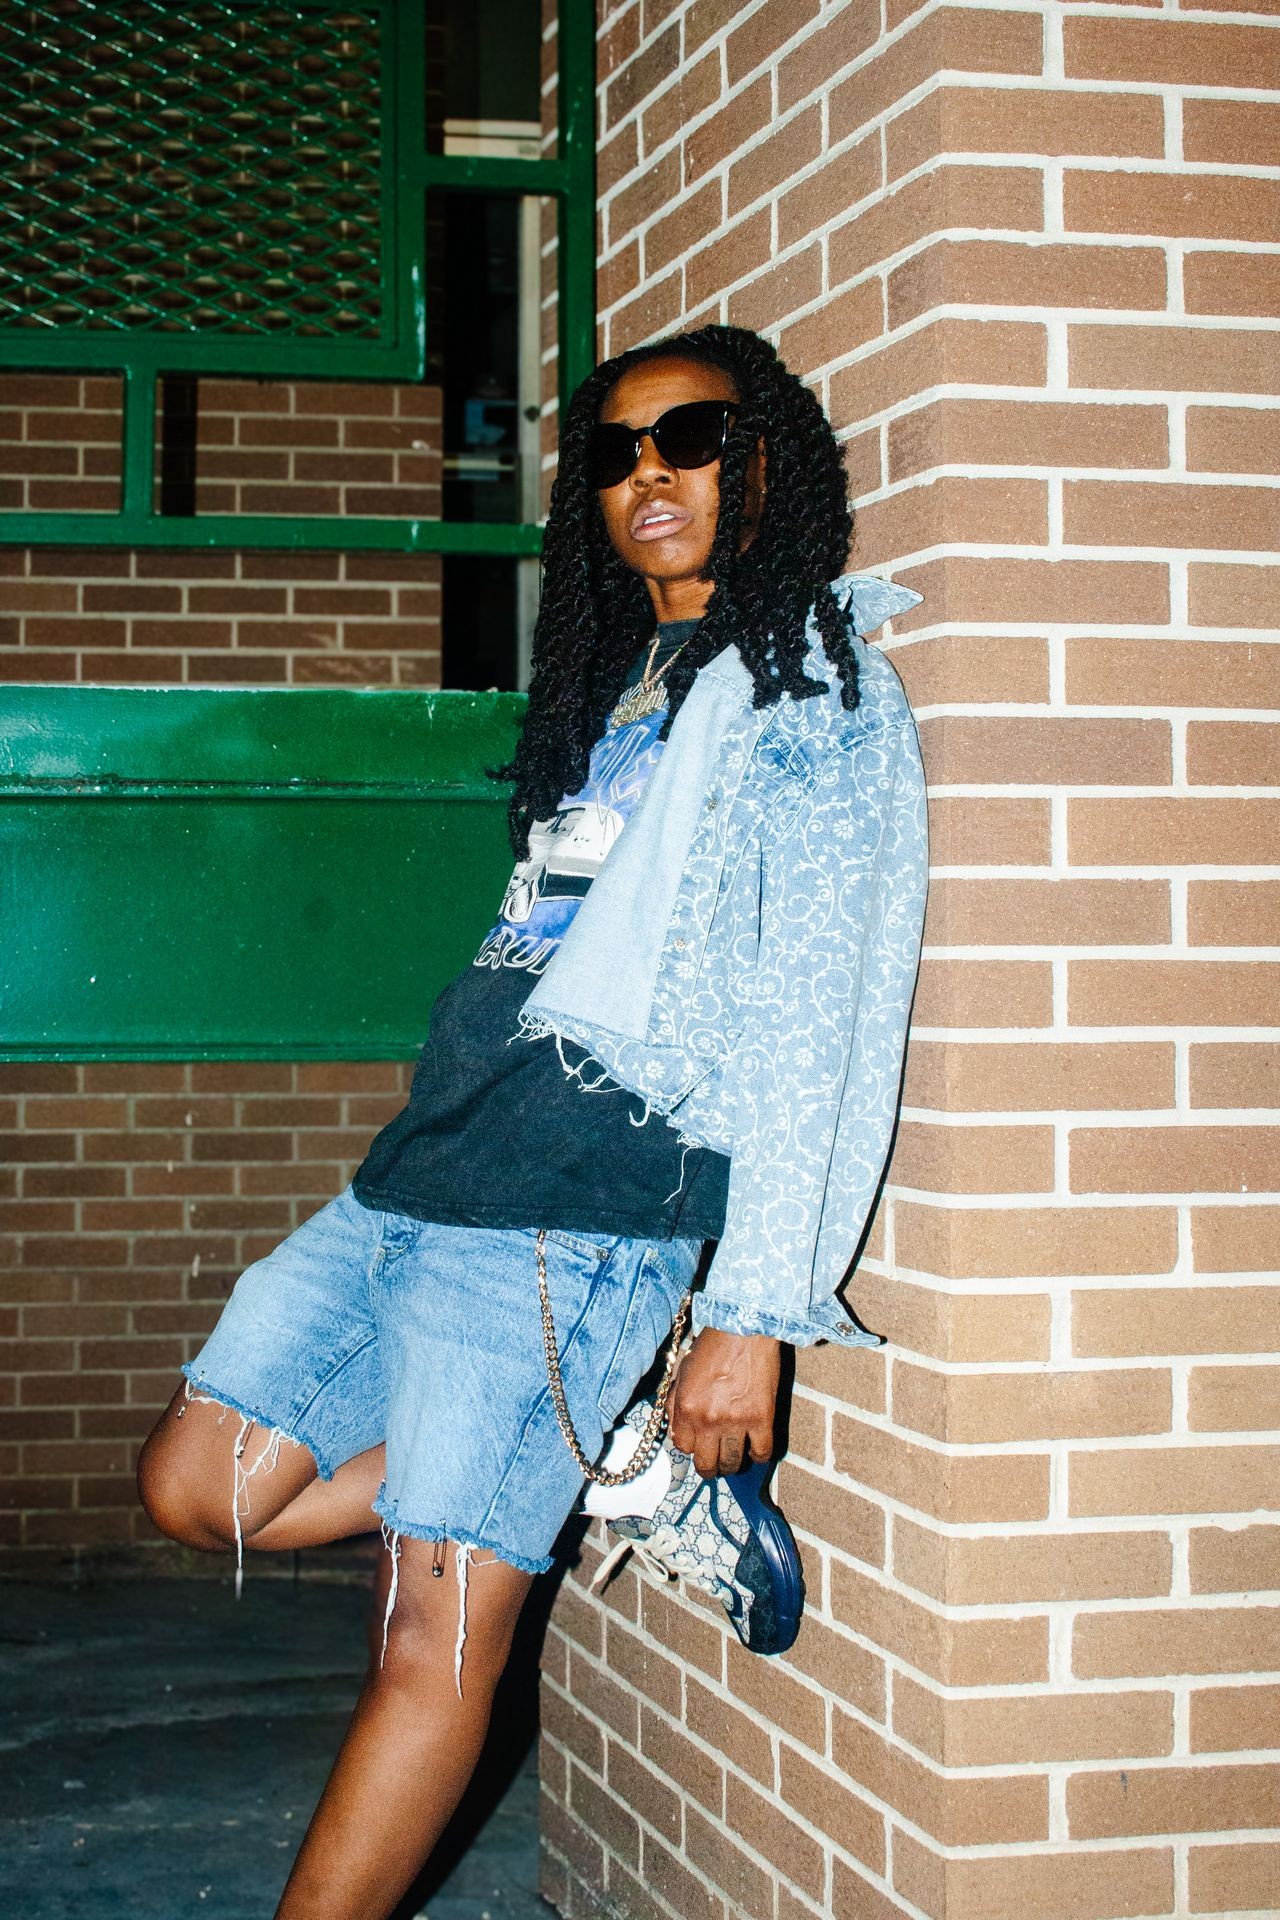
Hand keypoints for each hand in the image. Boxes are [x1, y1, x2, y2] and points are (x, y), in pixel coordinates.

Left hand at [667, 1328, 780, 1477]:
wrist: (745, 1326)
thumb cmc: (713, 1345)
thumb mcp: (683, 1372)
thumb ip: (675, 1403)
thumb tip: (676, 1430)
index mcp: (686, 1407)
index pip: (683, 1447)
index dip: (691, 1447)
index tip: (698, 1443)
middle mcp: (708, 1419)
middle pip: (706, 1464)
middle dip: (709, 1467)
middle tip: (715, 1462)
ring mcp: (736, 1421)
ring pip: (732, 1463)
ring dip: (733, 1464)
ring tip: (735, 1457)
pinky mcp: (762, 1418)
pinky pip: (762, 1452)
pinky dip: (758, 1454)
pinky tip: (756, 1447)